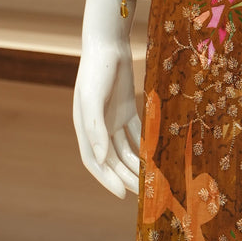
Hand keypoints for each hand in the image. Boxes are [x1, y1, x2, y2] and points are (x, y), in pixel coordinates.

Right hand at [73, 0, 141, 198]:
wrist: (108, 46)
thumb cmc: (96, 71)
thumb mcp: (92, 99)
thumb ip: (95, 129)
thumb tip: (101, 159)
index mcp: (85, 128)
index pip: (95, 162)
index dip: (106, 179)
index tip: (122, 195)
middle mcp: (98, 127)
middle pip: (113, 159)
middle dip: (126, 176)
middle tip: (144, 192)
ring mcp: (113, 119)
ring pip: (126, 148)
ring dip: (137, 163)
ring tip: (152, 178)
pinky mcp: (127, 109)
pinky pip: (137, 132)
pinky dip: (145, 144)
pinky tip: (156, 155)